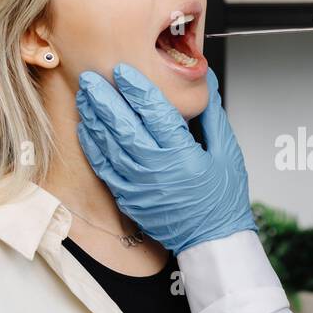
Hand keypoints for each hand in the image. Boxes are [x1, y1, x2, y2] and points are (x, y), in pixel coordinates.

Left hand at [75, 64, 256, 254]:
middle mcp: (156, 169)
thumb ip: (213, 116)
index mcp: (182, 155)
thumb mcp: (227, 153)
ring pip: (108, 145)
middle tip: (91, 78)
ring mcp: (138, 185)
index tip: (123, 71)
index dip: (136, 88)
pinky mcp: (129, 197)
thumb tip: (206, 81)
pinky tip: (87, 129)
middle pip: (123, 126)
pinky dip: (93, 146)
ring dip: (94, 118)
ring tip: (85, 97)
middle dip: (105, 99)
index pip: (154, 112)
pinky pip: (104, 168)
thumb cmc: (223, 199)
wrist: (212, 241)